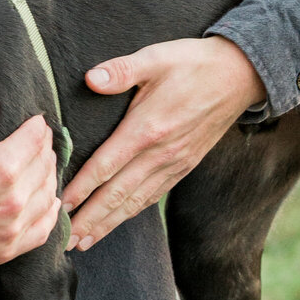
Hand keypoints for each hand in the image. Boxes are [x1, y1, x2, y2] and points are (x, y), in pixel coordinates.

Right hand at [0, 88, 62, 280]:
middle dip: (44, 148)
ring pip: (48, 194)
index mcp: (0, 168)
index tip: (35, 122)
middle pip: (45, 165)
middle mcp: (13, 200)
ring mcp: (12, 228)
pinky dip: (48, 212)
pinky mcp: (7, 250)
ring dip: (48, 176)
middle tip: (38, 141)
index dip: (38, 126)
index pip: (36, 139)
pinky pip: (44, 229)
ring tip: (40, 166)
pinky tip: (44, 201)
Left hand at [63, 36, 266, 251]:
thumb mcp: (156, 58)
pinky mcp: (184, 166)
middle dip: (90, 219)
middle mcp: (160, 153)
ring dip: (108, 223)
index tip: (60, 206)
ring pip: (134, 201)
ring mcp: (174, 163)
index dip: (82, 189)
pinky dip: (131, 212)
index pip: (106, 166)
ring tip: (84, 242)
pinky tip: (117, 222)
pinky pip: (153, 196)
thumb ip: (121, 70)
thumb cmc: (193, 64)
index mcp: (147, 128)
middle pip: (117, 194)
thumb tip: (91, 78)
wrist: (239, 75)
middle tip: (65, 241)